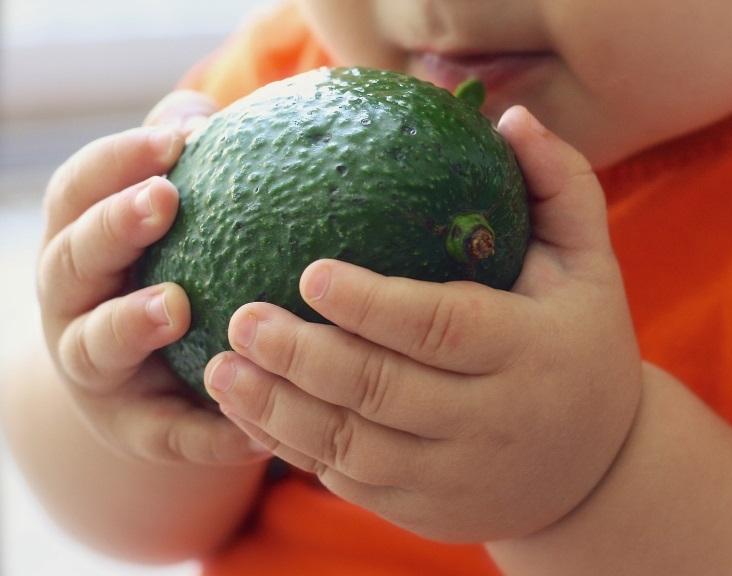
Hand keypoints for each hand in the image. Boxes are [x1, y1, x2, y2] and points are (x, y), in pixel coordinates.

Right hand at [37, 91, 268, 464]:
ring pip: (95, 346)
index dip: (114, 162)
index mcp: (79, 243)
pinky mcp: (134, 429)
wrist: (148, 387)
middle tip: (164, 199)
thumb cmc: (168, 274)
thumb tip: (213, 115)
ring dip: (129, 322)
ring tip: (176, 306)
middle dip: (111, 227)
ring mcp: (95, 371)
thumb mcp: (167, 223)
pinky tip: (252, 423)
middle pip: (72, 262)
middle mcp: (73, 305)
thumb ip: (187, 167)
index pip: (78, 192)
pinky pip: (166, 433)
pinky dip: (204, 429)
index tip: (171, 140)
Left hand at [204, 106, 643, 540]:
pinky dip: (295, 450)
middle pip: (384, 392)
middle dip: (305, 358)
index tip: (309, 273)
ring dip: (278, 411)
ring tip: (221, 369)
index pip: (444, 327)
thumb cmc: (582, 344)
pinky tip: (251, 414)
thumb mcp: (590, 264)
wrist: (595, 469)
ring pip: (353, 448)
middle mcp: (492, 420)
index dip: (374, 305)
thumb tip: (509, 118)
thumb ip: (560, 185)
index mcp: (530, 351)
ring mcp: (455, 475)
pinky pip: (348, 481)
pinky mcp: (423, 509)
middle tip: (242, 317)